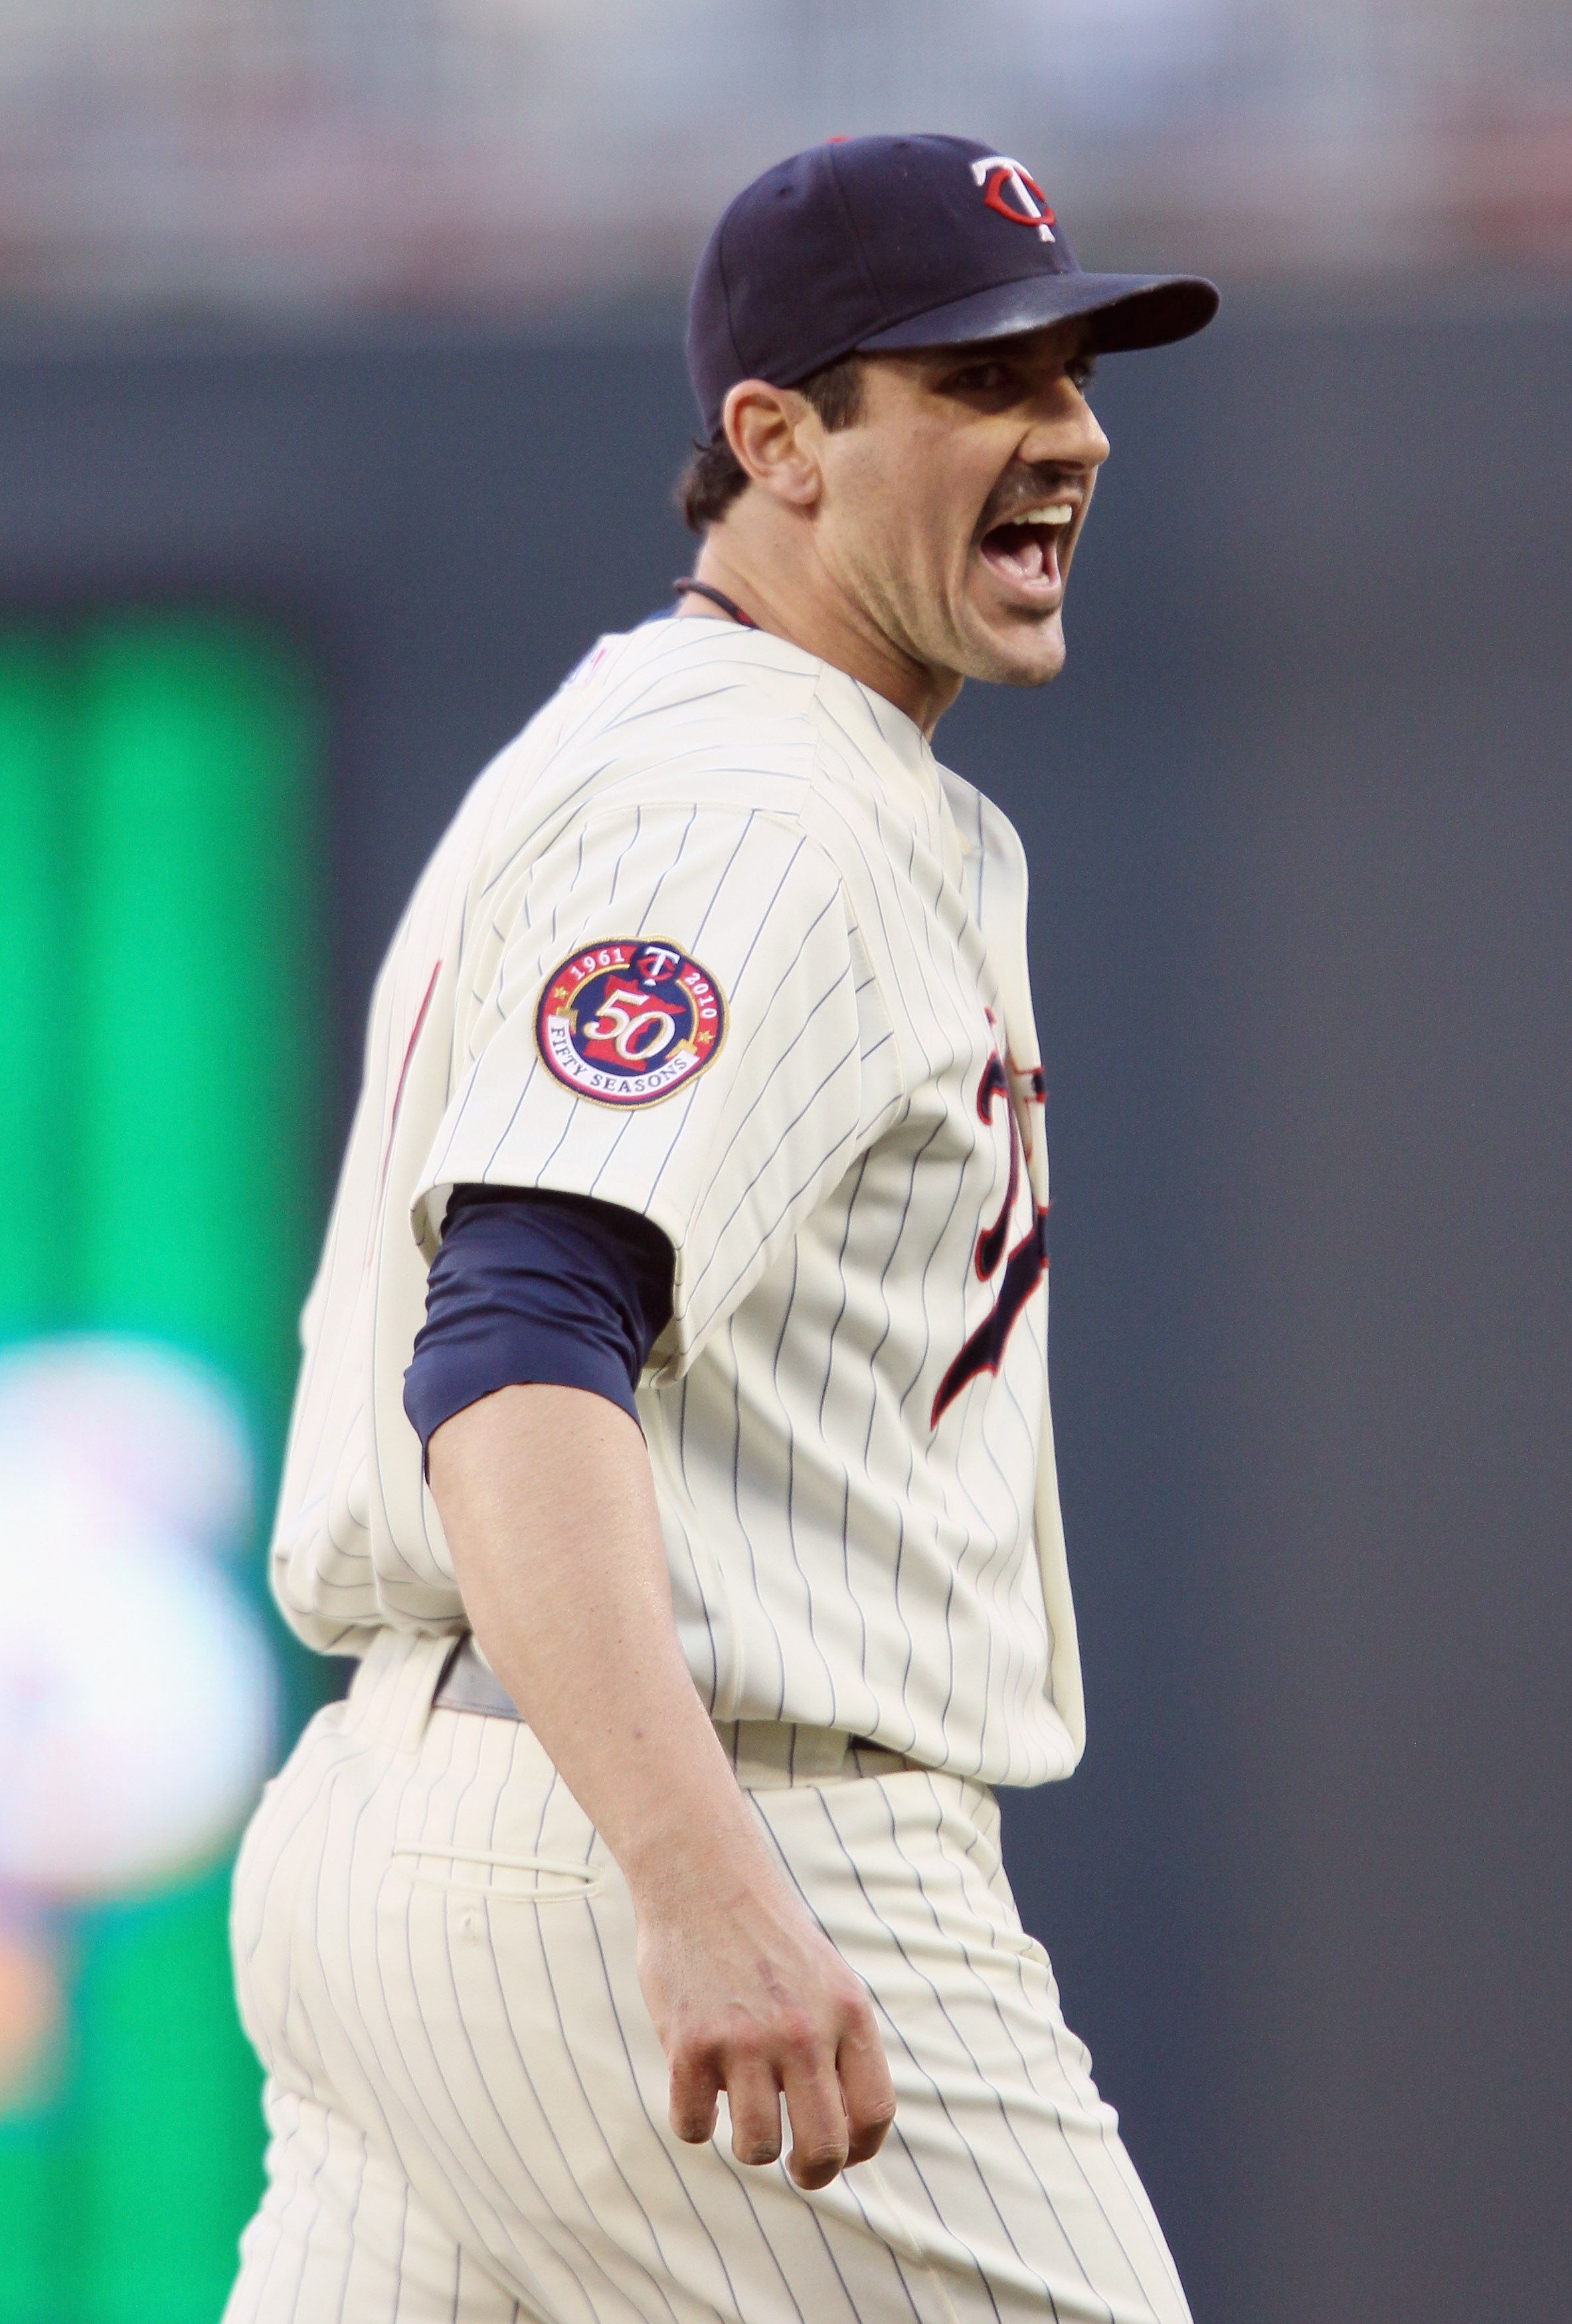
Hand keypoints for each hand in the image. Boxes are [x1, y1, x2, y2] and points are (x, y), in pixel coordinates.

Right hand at [632, 1852, 895, 2189]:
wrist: (704, 1876)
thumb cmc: (767, 1939)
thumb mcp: (829, 1981)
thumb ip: (842, 2047)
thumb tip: (848, 2138)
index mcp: (848, 2014)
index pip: (874, 2115)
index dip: (859, 2151)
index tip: (839, 2155)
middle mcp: (803, 2030)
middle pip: (823, 2147)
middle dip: (810, 2172)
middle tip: (794, 2164)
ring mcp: (745, 2039)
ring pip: (756, 2147)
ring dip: (748, 2143)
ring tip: (739, 2110)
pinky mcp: (690, 2043)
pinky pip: (693, 2126)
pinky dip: (694, 2120)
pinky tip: (696, 2088)